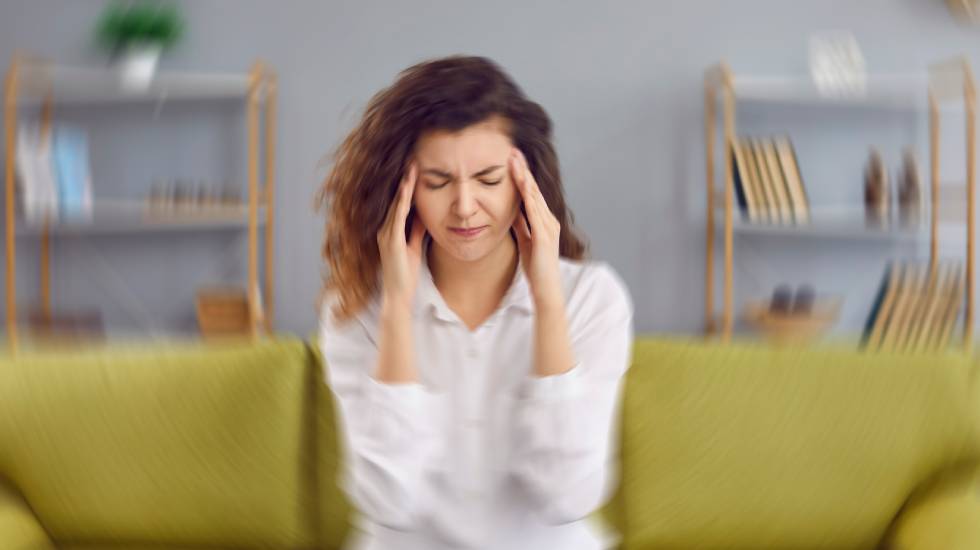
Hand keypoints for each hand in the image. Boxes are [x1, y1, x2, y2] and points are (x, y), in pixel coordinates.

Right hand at [377, 162, 425, 312]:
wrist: (398, 295)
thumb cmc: (405, 274)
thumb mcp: (414, 246)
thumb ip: (416, 230)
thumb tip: (423, 215)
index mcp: (390, 230)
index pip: (399, 203)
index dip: (407, 186)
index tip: (415, 169)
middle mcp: (384, 229)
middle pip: (395, 199)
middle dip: (404, 180)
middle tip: (412, 159)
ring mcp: (385, 234)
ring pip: (396, 204)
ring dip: (404, 185)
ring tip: (411, 167)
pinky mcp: (391, 241)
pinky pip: (397, 216)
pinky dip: (402, 201)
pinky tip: (407, 189)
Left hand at [510, 148, 563, 309]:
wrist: (546, 288)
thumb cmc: (536, 267)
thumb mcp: (525, 239)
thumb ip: (521, 223)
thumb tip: (512, 209)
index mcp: (544, 220)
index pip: (531, 193)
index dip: (522, 175)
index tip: (512, 159)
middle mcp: (549, 220)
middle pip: (534, 189)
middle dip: (523, 170)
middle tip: (513, 150)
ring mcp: (548, 227)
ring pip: (535, 197)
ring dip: (525, 178)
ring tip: (515, 161)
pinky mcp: (544, 236)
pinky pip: (535, 212)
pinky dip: (529, 197)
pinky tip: (523, 184)